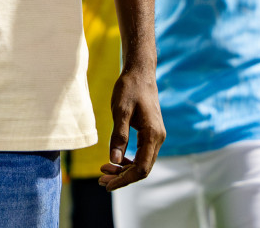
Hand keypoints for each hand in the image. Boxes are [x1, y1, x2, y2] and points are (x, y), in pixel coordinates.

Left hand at [97, 64, 164, 189]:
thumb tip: (113, 160)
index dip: (125, 179)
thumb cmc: (129, 89)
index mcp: (153, 135)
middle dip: (122, 177)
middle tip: (101, 181)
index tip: (107, 185)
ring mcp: (155, 136)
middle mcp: (158, 139)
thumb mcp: (120, 111)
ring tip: (104, 172)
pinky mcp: (150, 133)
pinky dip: (128, 160)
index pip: (142, 168)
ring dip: (124, 170)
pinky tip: (114, 160)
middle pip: (142, 168)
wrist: (140, 73)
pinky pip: (141, 153)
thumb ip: (118, 136)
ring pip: (142, 162)